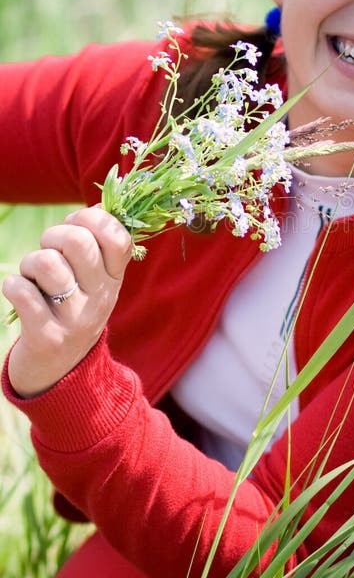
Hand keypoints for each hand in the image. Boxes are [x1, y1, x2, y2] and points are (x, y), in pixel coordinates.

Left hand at [2, 207, 130, 397]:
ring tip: (32, 276)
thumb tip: (95, 208)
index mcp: (115, 278)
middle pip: (78, 242)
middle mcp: (102, 298)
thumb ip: (96, 246)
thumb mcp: (95, 280)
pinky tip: (19, 292)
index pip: (117, 236)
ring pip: (47, 264)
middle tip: (49, 250)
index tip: (77, 225)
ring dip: (30, 262)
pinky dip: (13, 285)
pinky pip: (22, 293)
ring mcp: (77, 319)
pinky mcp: (48, 337)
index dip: (93, 219)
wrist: (61, 369)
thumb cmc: (72, 307)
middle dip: (53, 235)